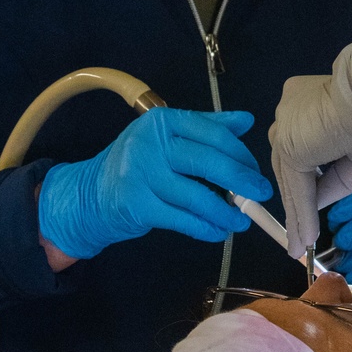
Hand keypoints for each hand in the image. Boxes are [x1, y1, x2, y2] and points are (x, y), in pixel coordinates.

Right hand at [38, 108, 271, 259]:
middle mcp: (149, 143)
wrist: (90, 195)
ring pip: (197, 196)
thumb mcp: (168, 138)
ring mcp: (140, 174)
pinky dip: (205, 228)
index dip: (240, 154)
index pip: (212, 133)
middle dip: (241, 181)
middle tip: (261, 195)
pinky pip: (182, 219)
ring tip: (241, 221)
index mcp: (162, 121)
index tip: (256, 171)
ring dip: (225, 212)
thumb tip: (246, 120)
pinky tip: (218, 232)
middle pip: (207, 162)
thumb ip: (207, 128)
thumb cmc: (138, 165)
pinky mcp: (136, 205)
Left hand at [269, 29, 351, 257]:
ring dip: (297, 216)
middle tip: (299, 233)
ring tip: (299, 245)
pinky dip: (302, 216)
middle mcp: (288, 112)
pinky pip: (297, 189)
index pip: (301, 147)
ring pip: (291, 181)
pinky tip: (305, 239)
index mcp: (304, 101)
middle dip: (296, 201)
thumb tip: (321, 202)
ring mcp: (285, 129)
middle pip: (289, 166)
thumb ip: (337, 177)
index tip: (314, 203)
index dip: (307, 178)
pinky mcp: (290, 148)